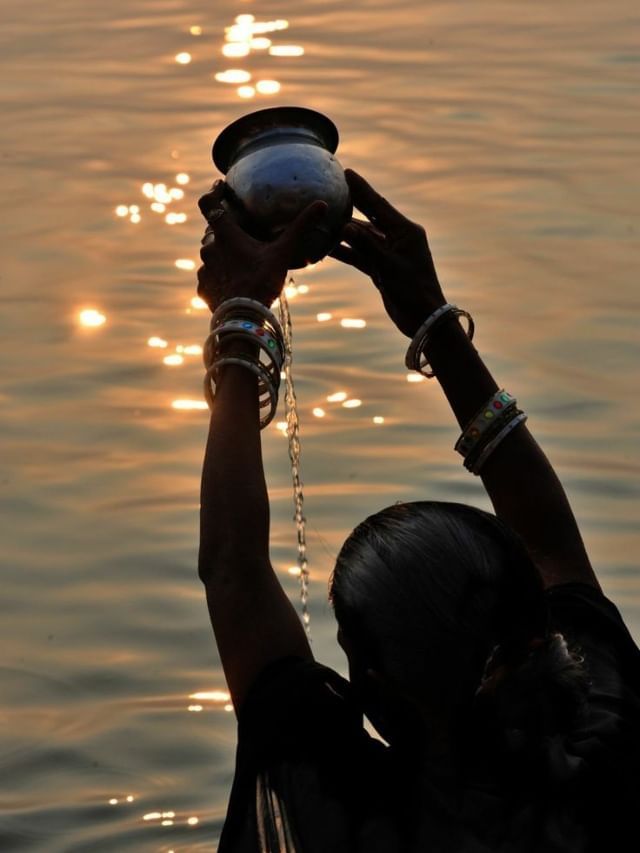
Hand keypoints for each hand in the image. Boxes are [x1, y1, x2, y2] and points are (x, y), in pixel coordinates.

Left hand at [197, 180, 327, 311]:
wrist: (244, 317)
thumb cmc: (262, 281)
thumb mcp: (283, 253)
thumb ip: (300, 228)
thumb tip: (322, 205)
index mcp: (225, 235)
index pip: (209, 204)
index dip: (213, 192)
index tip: (219, 187)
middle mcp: (209, 250)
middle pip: (212, 233)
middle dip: (224, 233)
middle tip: (241, 237)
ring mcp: (204, 271)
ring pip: (211, 257)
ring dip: (222, 257)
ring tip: (240, 266)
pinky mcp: (203, 290)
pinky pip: (210, 279)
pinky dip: (220, 279)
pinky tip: (233, 286)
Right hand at [329, 169, 446, 337]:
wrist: (423, 319)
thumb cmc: (413, 292)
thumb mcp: (389, 267)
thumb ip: (368, 246)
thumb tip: (346, 226)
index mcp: (406, 232)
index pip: (379, 206)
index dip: (362, 189)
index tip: (346, 173)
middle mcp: (397, 238)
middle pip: (369, 217)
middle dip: (351, 202)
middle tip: (332, 187)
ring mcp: (388, 253)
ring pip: (362, 237)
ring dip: (343, 230)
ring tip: (323, 217)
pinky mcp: (381, 268)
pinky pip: (359, 255)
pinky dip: (345, 251)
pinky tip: (327, 246)